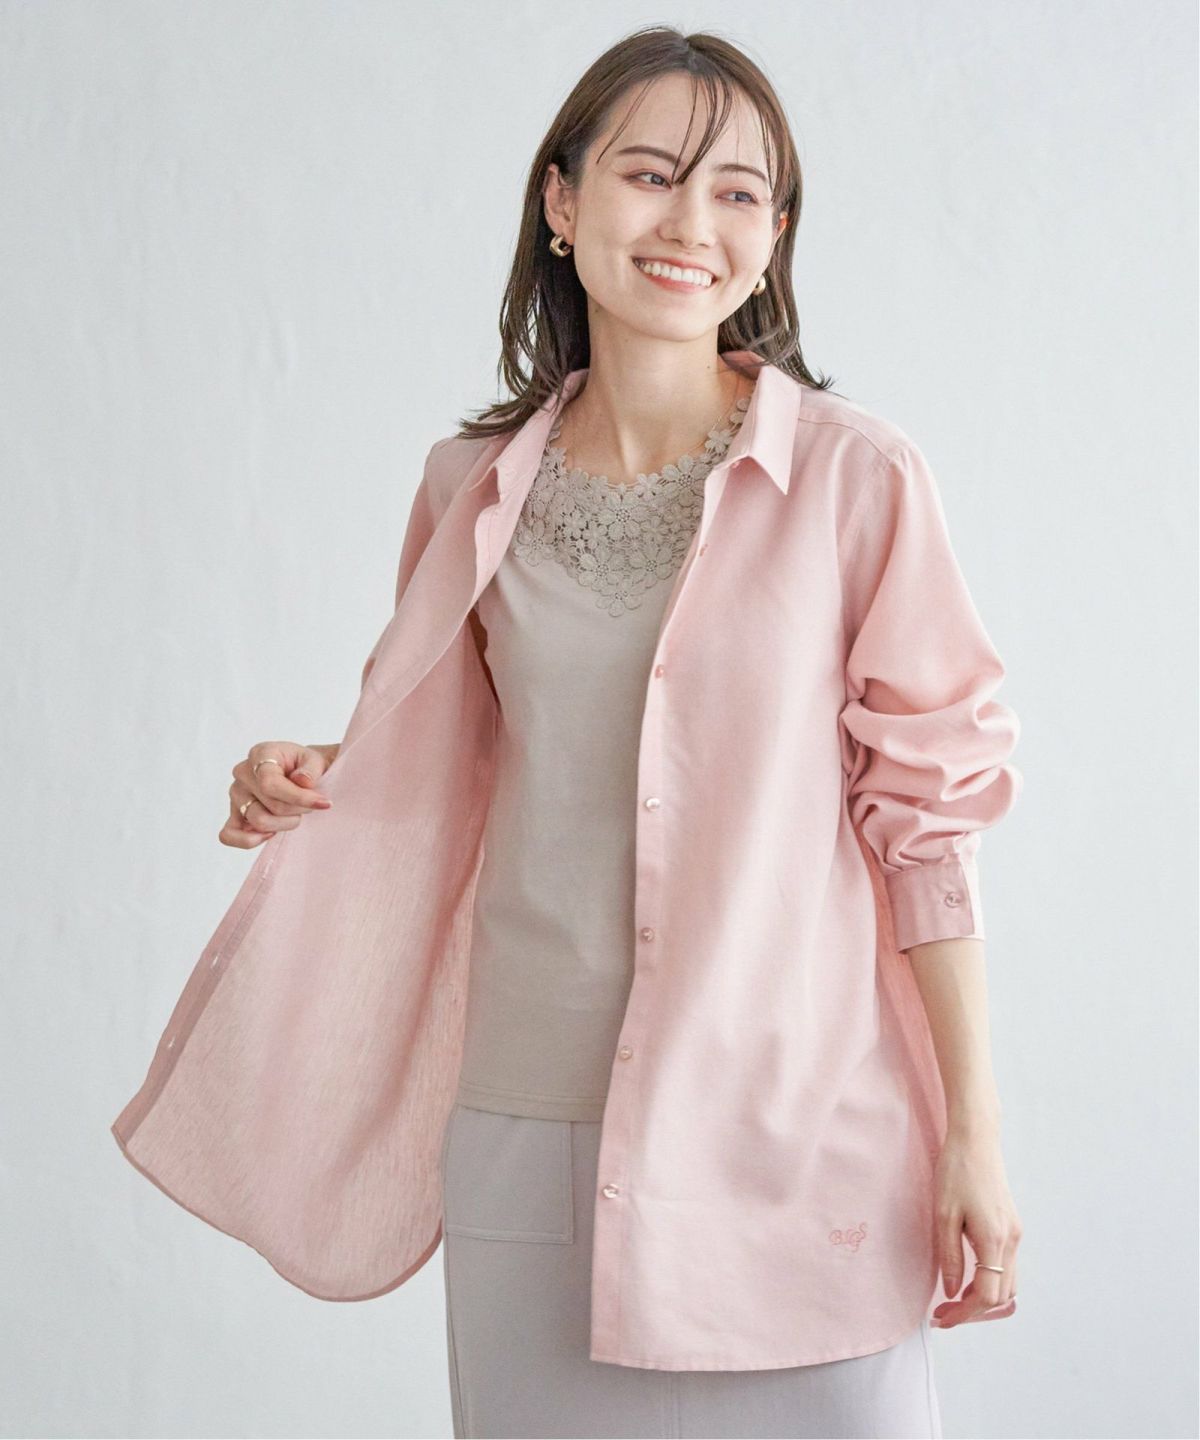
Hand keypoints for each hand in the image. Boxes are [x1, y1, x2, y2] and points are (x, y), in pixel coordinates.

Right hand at [219, 741, 338, 848]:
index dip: (298, 797)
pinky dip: (249, 840)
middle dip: (298, 810)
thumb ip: (311, 769)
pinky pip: (228, 835)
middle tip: (311, 806)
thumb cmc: (305, 766)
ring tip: (295, 814)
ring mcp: (236, 795)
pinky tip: (271, 834)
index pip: (270, 783)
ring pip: (259, 822)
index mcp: (260, 754)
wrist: (299, 772)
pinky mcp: (234, 814)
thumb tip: (301, 781)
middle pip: (271, 806)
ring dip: (284, 824)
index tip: (324, 803)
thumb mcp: (315, 760)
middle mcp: (243, 773)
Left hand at [930, 1122, 1021, 1328]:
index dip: (964, 1313)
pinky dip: (989, 1280)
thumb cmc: (956, 1172)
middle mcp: (1012, 1241)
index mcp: (995, 1240)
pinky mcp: (1011, 1226)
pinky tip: (966, 1277)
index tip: (942, 1317)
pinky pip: (1006, 1267)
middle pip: (1001, 1296)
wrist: (976, 1140)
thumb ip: (950, 1256)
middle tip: (943, 1313)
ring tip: (953, 1299)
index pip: (986, 1295)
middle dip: (973, 1311)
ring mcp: (1015, 1234)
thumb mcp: (944, 1215)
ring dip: (983, 1298)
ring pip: (1007, 1284)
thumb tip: (951, 1291)